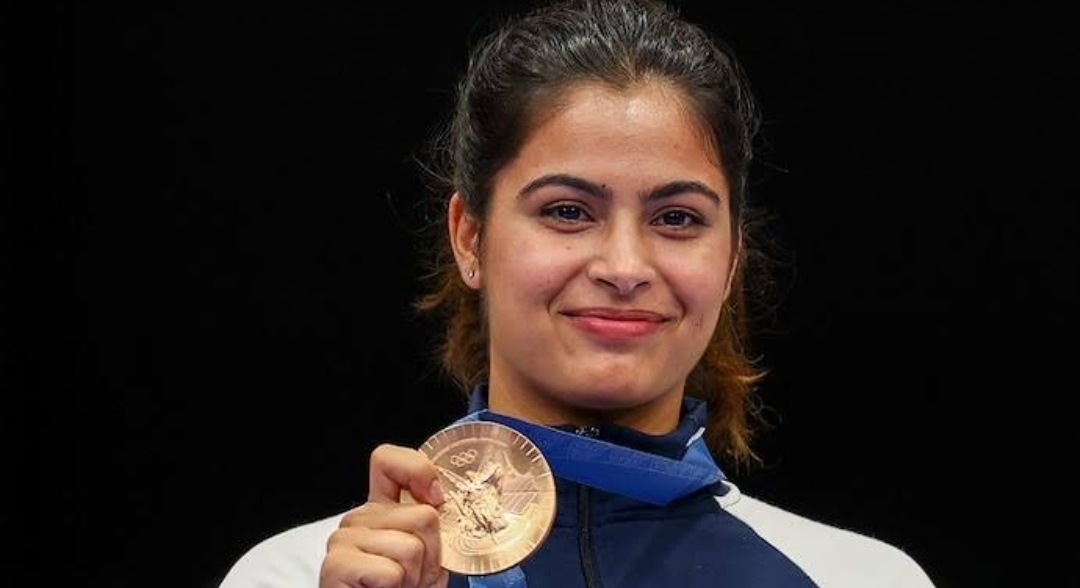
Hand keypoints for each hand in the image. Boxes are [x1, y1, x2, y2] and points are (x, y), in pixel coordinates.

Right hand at [320, 443, 447, 587]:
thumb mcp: (428, 556)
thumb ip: (432, 525)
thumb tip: (440, 503)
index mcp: (380, 510)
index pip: (388, 461)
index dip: (418, 470)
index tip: (436, 498)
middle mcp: (358, 518)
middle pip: (423, 515)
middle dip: (432, 555)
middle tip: (415, 577)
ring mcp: (343, 540)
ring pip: (411, 546)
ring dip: (416, 578)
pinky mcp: (336, 566)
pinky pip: (391, 571)